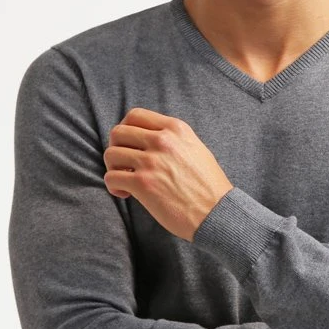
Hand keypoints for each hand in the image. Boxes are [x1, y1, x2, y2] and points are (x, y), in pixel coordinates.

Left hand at [103, 108, 233, 241]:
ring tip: (124, 180)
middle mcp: (162, 140)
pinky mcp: (143, 184)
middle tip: (123, 164)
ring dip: (112, 168)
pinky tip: (125, 194)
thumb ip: (173, 139)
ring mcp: (151, 161)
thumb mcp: (196, 149)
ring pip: (111, 154)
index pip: (135, 115)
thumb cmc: (209, 186)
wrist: (217, 212)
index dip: (125, 129)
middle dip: (115, 148)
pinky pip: (111, 177)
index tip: (128, 144)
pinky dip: (113, 186)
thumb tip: (148, 138)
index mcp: (175, 129)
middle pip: (118, 132)